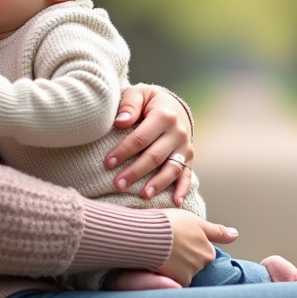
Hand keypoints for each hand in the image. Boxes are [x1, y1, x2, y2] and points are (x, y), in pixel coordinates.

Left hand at [106, 85, 193, 204]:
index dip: (124, 151)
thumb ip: (129, 104)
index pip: (141, 137)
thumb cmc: (149, 102)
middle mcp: (178, 132)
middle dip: (135, 171)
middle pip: (155, 156)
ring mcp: (185, 147)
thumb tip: (120, 122)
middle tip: (117, 184)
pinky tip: (175, 203)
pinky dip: (182, 189)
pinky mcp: (189, 158)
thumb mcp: (139, 94)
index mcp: (164, 115)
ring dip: (158, 184)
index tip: (107, 163)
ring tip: (143, 196)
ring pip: (171, 168)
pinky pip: (187, 175)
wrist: (173, 106)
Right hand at [157, 208, 237, 286]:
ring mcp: (188, 275)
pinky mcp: (173, 282)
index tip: (180, 240)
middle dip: (184, 258)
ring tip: (163, 252)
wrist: (151, 234)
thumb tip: (235, 235)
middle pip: (194, 264)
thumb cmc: (173, 224)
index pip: (203, 253)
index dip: (190, 246)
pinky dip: (167, 274)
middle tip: (170, 246)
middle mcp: (201, 266)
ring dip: (175, 266)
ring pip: (183, 272)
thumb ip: (218, 232)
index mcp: (208, 252)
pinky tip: (159, 263)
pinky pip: (172, 281)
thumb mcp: (197, 222)